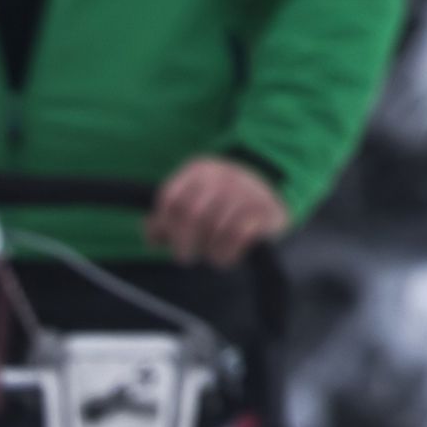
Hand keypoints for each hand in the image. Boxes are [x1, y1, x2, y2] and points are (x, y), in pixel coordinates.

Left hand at [146, 156, 288, 265]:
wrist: (273, 202)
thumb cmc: (222, 209)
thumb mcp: (193, 204)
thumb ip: (167, 218)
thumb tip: (153, 238)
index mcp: (199, 170)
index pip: (170, 198)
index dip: (162, 225)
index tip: (164, 241)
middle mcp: (223, 175)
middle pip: (191, 214)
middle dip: (183, 243)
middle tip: (186, 256)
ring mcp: (246, 191)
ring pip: (214, 227)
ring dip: (208, 251)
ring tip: (211, 254)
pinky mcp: (265, 210)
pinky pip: (236, 236)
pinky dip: (226, 253)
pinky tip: (226, 255)